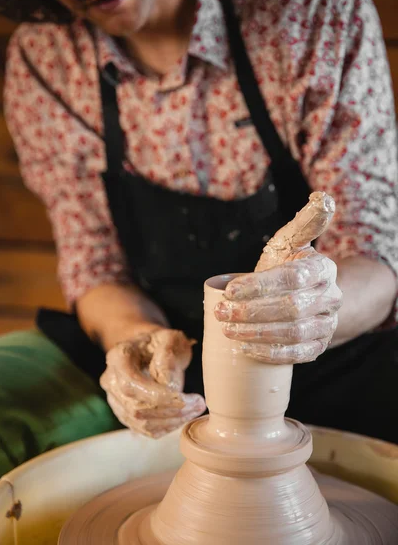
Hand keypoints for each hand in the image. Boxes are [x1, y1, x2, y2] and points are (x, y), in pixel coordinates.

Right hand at [100, 328, 205, 437]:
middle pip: (136, 407)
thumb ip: (167, 353)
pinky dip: (167, 427)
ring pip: (141, 422)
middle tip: (198, 404)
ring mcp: (116, 400)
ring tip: (195, 408)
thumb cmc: (161, 342)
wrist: (150, 350)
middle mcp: (111, 380)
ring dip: (172, 421)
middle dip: (171, 410)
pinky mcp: (125, 414)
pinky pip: (145, 429)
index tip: (184, 397)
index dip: (157, 396)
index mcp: (118, 357)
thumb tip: (167, 383)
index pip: (131, 383)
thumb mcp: (170, 337)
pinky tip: (184, 415)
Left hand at [214, 193, 341, 363]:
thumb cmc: (287, 266)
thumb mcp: (291, 243)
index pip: (292, 277)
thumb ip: (303, 223)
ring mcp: (327, 324)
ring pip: (295, 333)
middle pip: (292, 308)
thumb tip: (321, 197)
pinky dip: (272, 354)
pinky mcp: (319, 346)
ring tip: (228, 330)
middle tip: (221, 313)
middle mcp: (331, 297)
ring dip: (257, 334)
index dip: (259, 286)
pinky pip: (299, 355)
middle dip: (251, 312)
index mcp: (323, 269)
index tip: (230, 290)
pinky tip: (246, 350)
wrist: (303, 296)